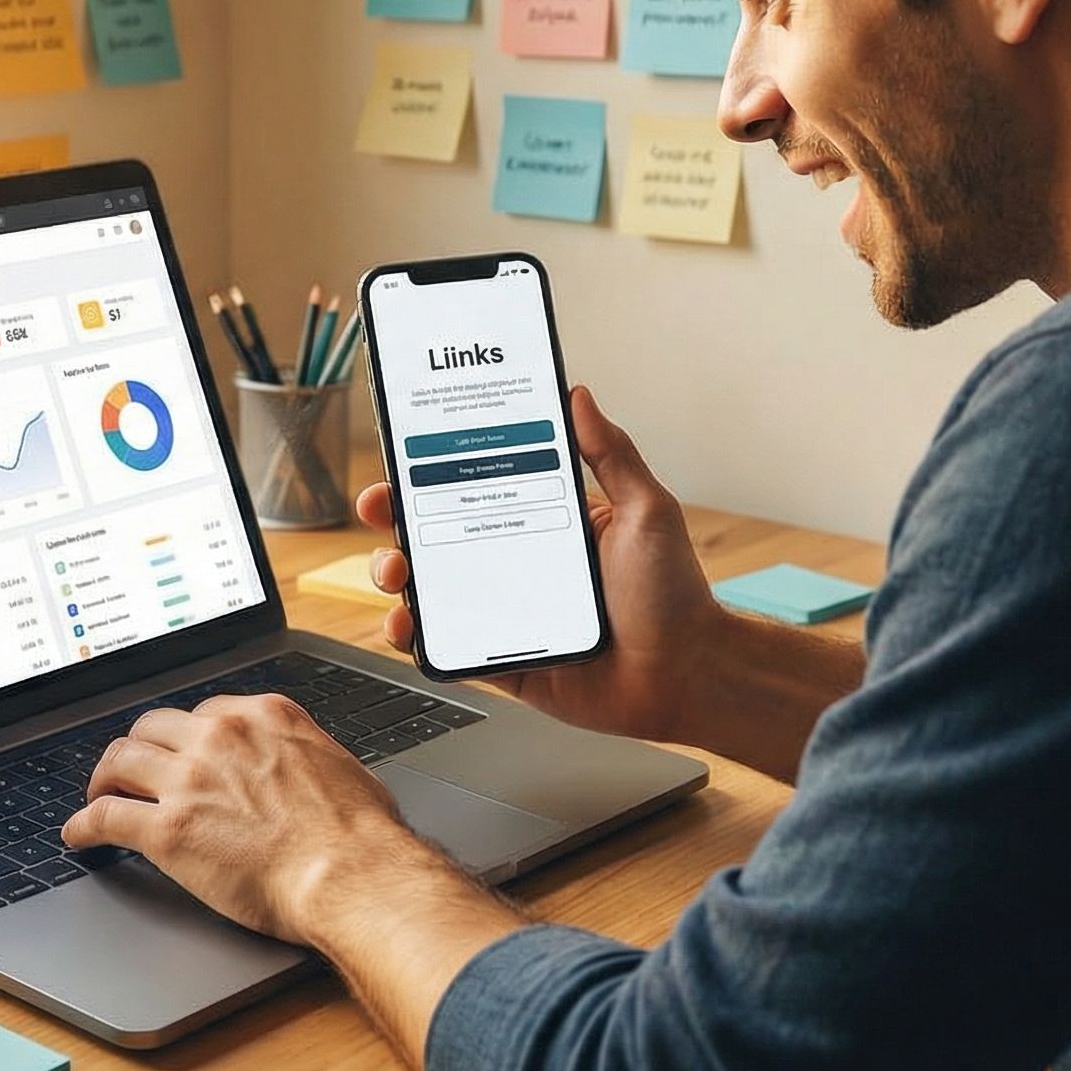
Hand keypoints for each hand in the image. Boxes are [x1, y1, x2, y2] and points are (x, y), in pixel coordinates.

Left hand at [60, 694, 426, 943]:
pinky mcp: (168, 830)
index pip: (205, 712)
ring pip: (121, 759)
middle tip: (133, 770)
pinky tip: (78, 836)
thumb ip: (310, 757)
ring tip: (99, 793)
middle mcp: (221, 737)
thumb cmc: (360, 834)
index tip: (180, 752)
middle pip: (154, 727)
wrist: (352, 875)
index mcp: (265, 716)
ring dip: (104, 777)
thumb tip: (312, 771)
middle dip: (141, 748)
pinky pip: (106, 816)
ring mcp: (190, 780)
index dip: (187, 737)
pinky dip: (84, 825)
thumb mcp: (341, 766)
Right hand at [359, 385, 724, 743]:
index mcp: (547, 522)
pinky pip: (448, 647)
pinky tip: (408, 625)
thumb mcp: (647, 512)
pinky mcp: (504, 661)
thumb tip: (580, 396)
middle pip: (438, 535)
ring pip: (432, 590)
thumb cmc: (674, 596)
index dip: (433, 471)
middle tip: (382, 510)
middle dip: (396, 520)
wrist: (687, 675)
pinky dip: (416, 638)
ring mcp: (507, 613)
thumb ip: (612, 455)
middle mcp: (520, 563)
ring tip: (396, 574)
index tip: (402, 455)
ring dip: (397, 576)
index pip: (478, 485)